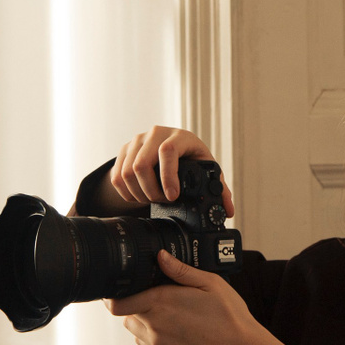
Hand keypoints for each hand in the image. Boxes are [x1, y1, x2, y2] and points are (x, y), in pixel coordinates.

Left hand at [110, 251, 314, 344]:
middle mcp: (154, 326)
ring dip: (141, 317)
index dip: (114, 293)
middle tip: (155, 293)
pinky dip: (152, 332)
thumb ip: (181, 270)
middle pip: (124, 312)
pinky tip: (174, 325)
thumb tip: (161, 256)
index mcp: (161, 303)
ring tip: (167, 310)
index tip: (122, 285)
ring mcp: (158, 344)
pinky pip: (145, 341)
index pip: (117, 303)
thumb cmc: (230, 318)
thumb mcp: (210, 283)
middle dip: (134, 300)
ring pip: (134, 327)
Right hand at [111, 126, 235, 216]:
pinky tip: (139, 196)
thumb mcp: (207, 169)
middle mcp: (156, 134)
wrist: (172, 146)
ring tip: (152, 199)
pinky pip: (117, 176)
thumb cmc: (192, 157)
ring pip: (127, 172)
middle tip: (163, 201)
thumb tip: (227, 211)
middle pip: (141, 164)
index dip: (168, 176)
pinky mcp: (124, 150)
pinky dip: (126, 193)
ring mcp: (137, 141)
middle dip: (151, 191)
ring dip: (139, 193)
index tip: (172, 196)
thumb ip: (220, 189)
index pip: (167, 151)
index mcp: (179, 136)